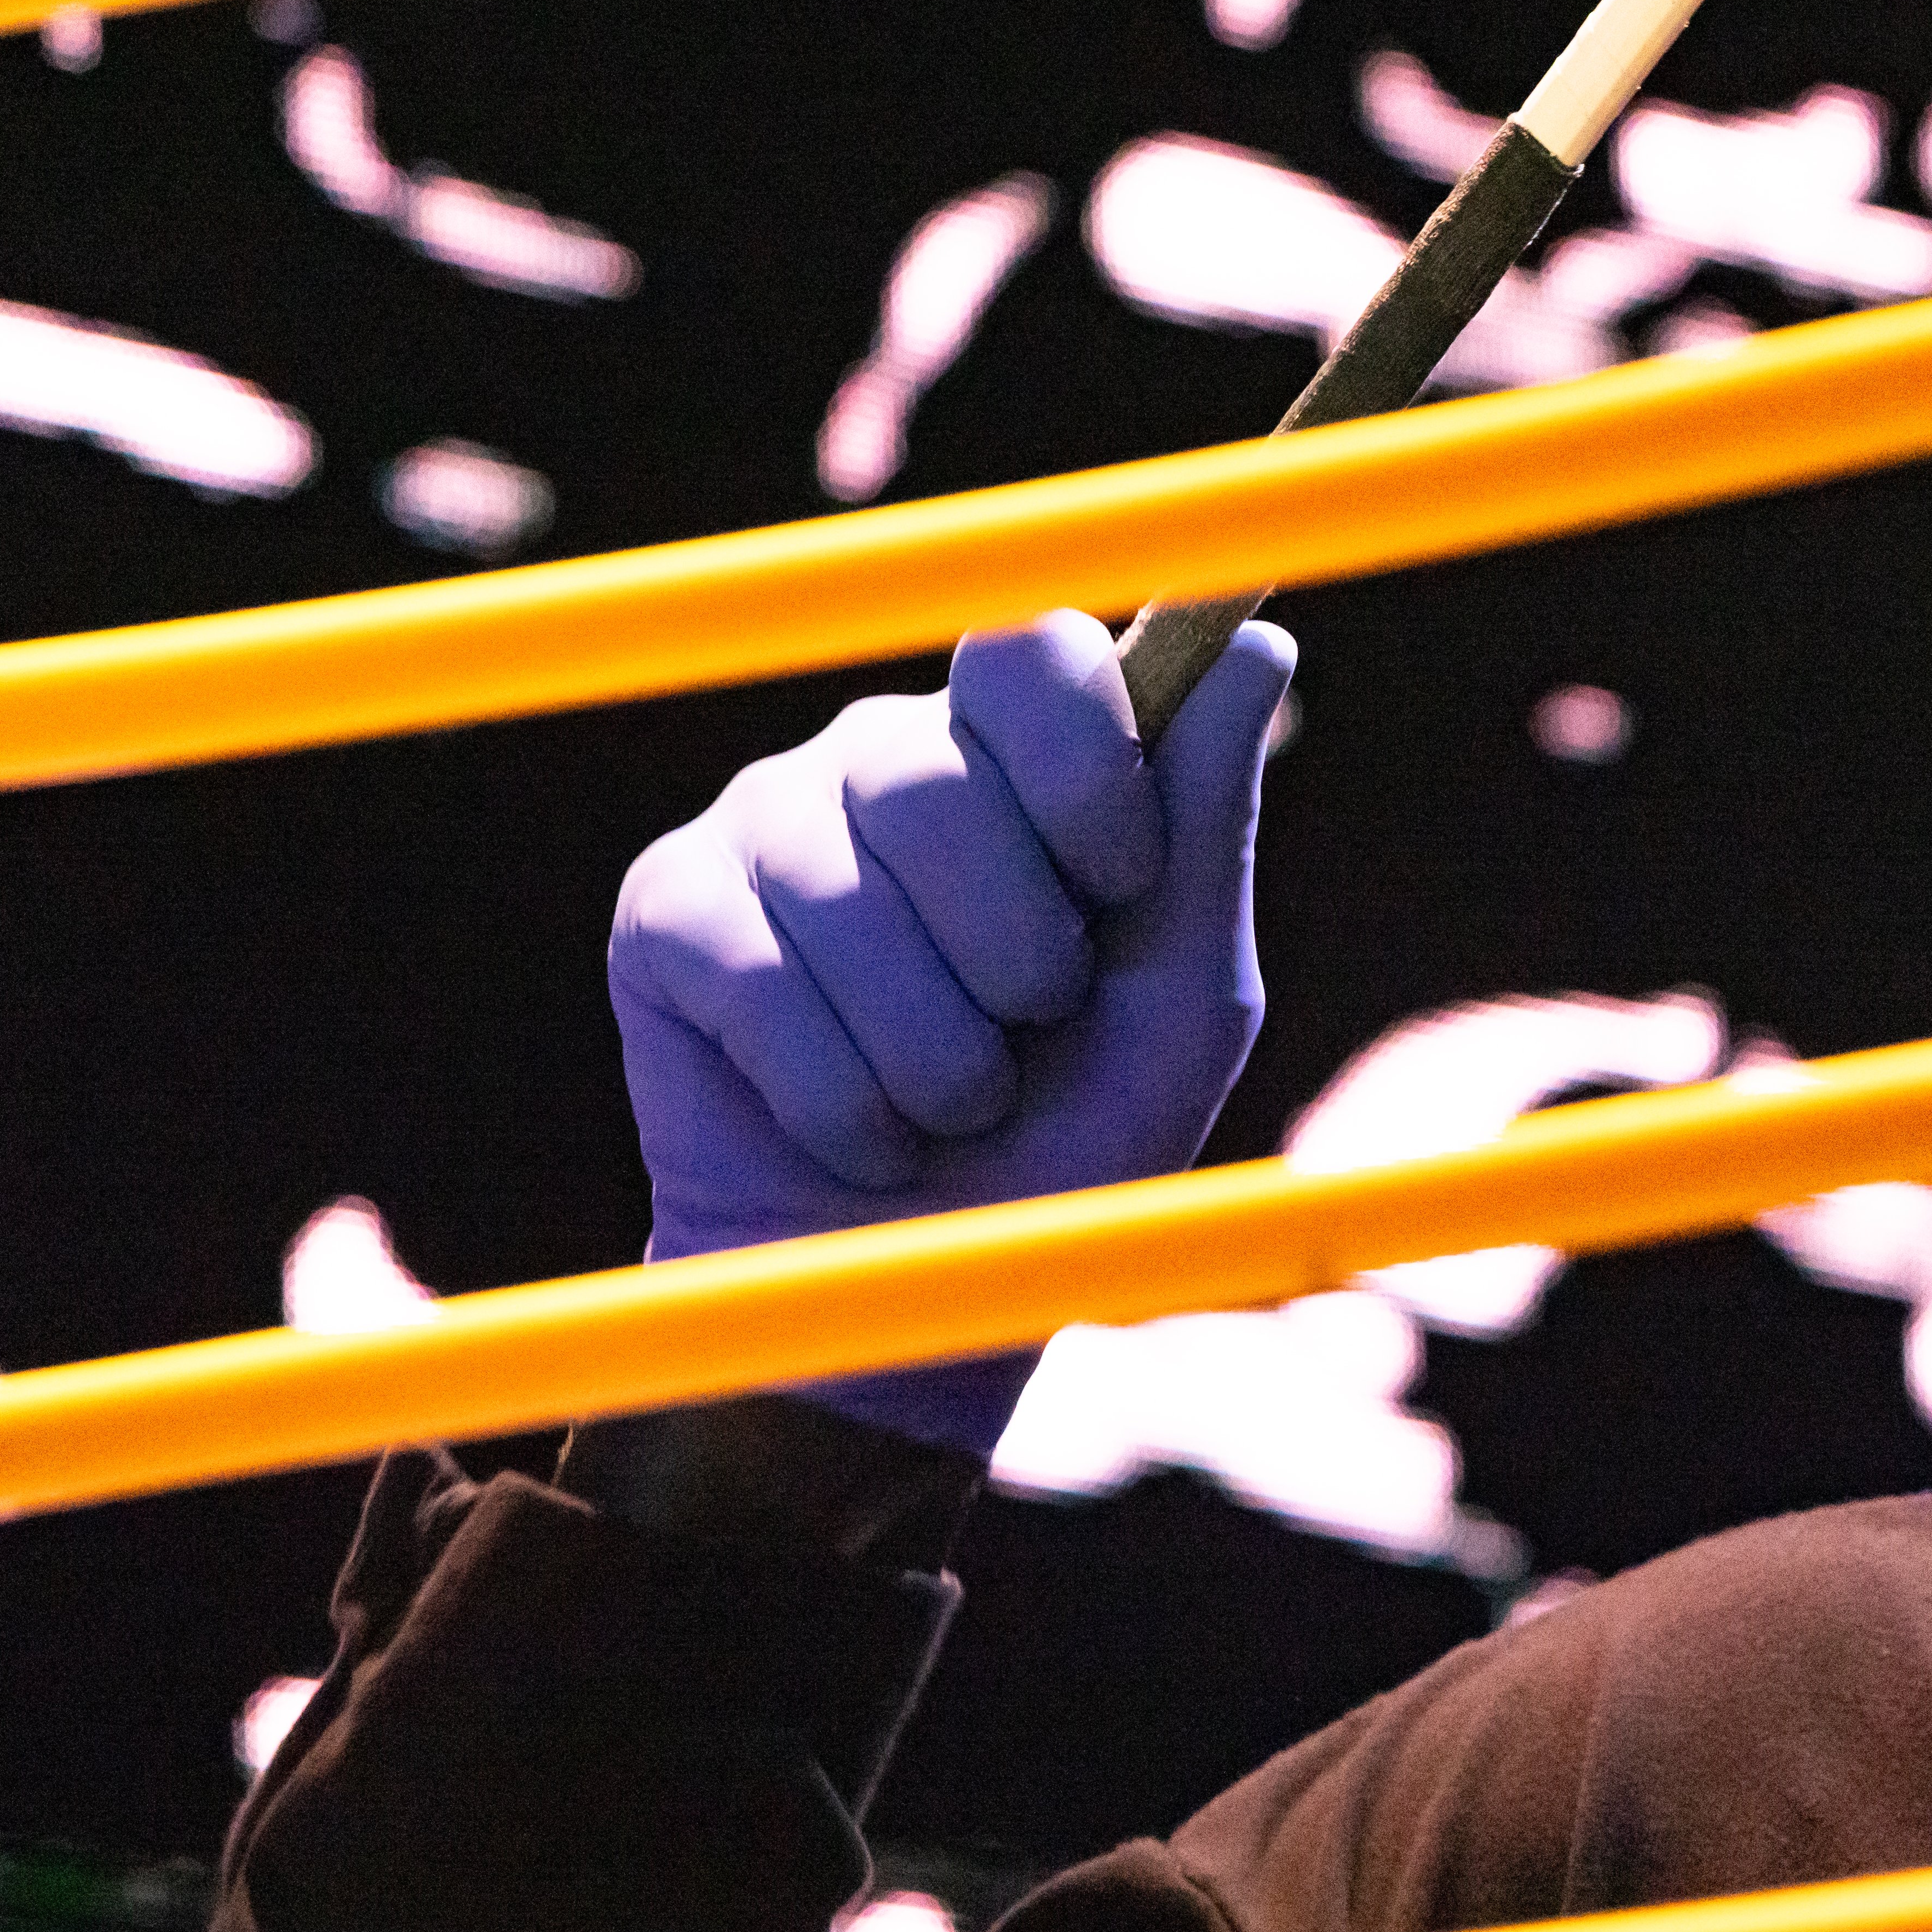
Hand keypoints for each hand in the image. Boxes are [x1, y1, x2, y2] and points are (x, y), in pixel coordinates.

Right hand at [608, 609, 1290, 1451]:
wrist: (935, 1288)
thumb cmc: (1077, 1130)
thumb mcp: (1183, 992)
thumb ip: (1211, 824)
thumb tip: (1262, 643)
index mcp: (1016, 757)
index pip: (1030, 651)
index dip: (1082, 766)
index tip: (1120, 885)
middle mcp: (881, 760)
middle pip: (934, 779)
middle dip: (1013, 952)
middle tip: (1027, 1034)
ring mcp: (763, 824)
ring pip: (846, 897)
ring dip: (934, 1051)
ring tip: (954, 1105)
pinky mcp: (669, 911)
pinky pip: (755, 976)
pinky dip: (838, 1096)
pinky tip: (861, 1133)